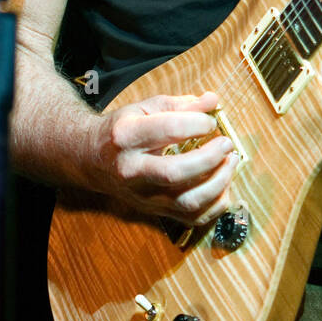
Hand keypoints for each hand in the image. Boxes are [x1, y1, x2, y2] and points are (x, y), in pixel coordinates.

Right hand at [90, 91, 236, 224]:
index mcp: (126, 136)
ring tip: (230, 162)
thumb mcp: (145, 108)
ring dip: (218, 183)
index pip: (168, 130)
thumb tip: (213, 101)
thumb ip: (181, 104)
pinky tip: (223, 185)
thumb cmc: (122, 130)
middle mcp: (132, 170)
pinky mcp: (154, 212)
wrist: (91, 160)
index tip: (211, 121)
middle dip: (210, 158)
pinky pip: (191, 219)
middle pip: (176, 172)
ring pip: (186, 202)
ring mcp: (142, 196)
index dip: (198, 123)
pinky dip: (215, 205)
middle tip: (227, 144)